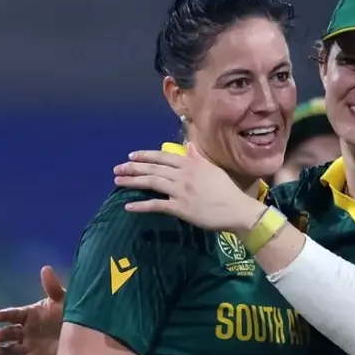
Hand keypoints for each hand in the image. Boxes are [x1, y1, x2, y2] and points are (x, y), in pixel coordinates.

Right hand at [0, 265, 65, 354]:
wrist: (84, 334)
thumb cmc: (71, 313)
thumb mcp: (63, 299)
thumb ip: (52, 287)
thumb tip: (45, 268)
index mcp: (29, 315)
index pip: (13, 315)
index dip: (5, 315)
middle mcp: (26, 331)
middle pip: (9, 333)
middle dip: (2, 335)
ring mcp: (29, 347)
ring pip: (11, 350)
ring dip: (2, 351)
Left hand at [113, 143, 266, 234]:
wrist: (236, 209)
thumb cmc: (226, 190)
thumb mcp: (212, 169)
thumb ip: (198, 157)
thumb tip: (189, 145)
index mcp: (190, 164)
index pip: (163, 157)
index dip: (146, 156)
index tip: (132, 156)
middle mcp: (182, 175)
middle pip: (153, 169)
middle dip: (133, 168)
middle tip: (117, 168)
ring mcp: (180, 191)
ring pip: (151, 183)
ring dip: (133, 182)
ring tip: (118, 182)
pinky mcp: (179, 208)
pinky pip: (156, 205)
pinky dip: (141, 206)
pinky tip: (128, 206)